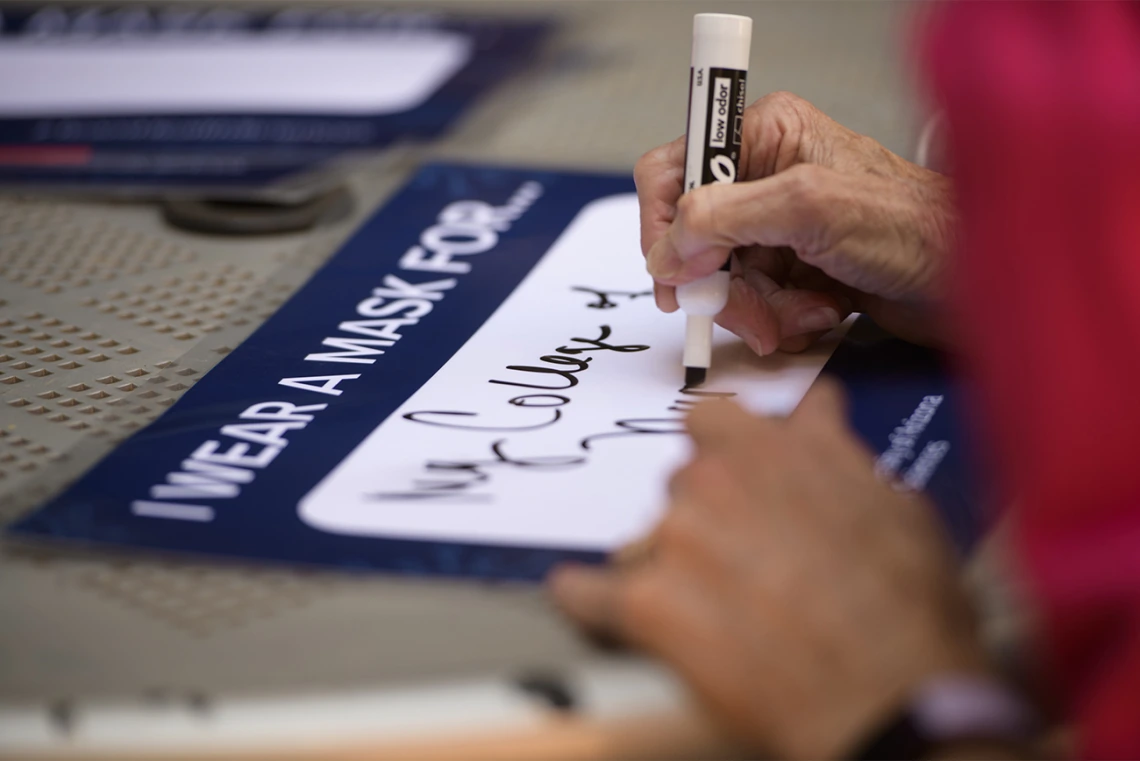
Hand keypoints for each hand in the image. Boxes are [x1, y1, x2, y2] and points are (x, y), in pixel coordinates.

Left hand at [550, 382, 987, 759]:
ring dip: (666, 564)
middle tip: (739, 558)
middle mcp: (714, 479)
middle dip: (704, 515)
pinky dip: (586, 598)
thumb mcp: (893, 503)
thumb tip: (818, 412)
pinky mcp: (646, 604)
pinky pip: (589, 593)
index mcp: (771, 448)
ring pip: (645, 539)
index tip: (728, 461)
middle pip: (680, 483)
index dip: (722, 444)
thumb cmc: (906, 607)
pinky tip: (582, 597)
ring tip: (709, 609)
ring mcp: (675, 539)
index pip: (711, 416)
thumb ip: (835, 451)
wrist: (888, 692)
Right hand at [635, 92, 955, 351]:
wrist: (969, 281)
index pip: (671, 172)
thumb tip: (668, 247)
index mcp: (763, 134)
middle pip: (692, 239)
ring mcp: (776, 225)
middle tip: (751, 315)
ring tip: (807, 312)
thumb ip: (726, 218)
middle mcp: (763, 176)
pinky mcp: (792, 266)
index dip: (662, 226)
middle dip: (723, 286)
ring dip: (759, 308)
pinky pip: (753, 302)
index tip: (675, 275)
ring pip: (722, 279)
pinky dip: (781, 318)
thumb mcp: (809, 209)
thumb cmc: (913, 226)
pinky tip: (822, 312)